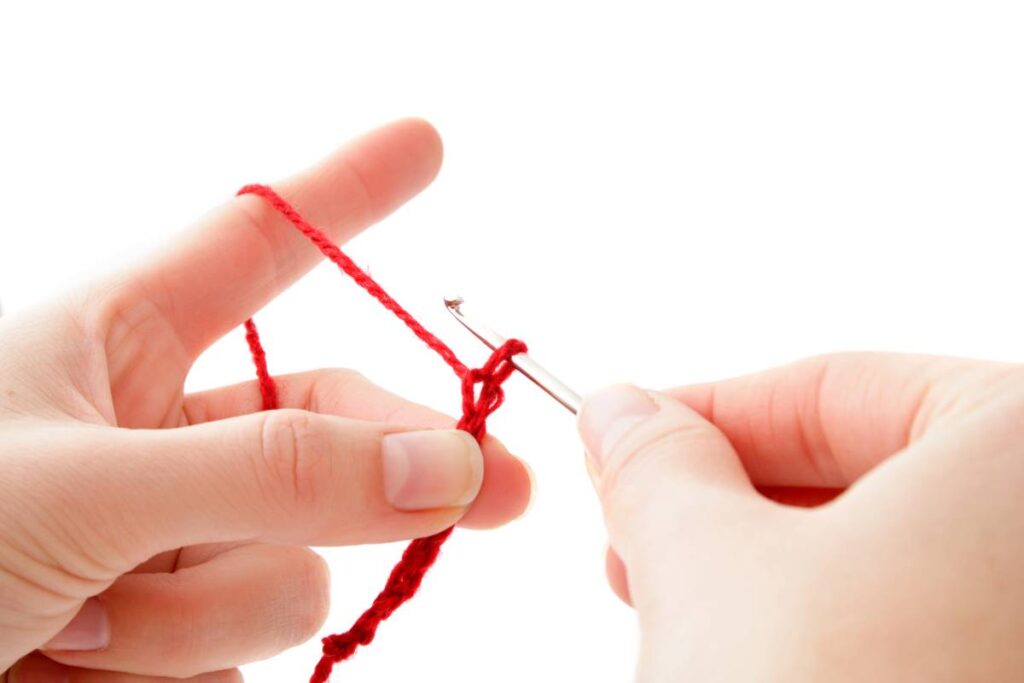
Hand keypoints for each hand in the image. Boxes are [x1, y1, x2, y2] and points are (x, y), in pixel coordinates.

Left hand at [0, 119, 531, 681]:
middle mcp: (156, 431)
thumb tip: (440, 465)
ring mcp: (170, 538)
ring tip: (93, 630)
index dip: (348, 190)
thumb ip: (272, 473)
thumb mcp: (78, 487)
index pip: (260, 243)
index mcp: (114, 343)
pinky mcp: (170, 633)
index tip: (423, 142)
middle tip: (502, 493)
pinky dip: (193, 665)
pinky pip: (252, 644)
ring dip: (220, 609)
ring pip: (295, 559)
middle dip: (410, 458)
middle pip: (330, 420)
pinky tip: (91, 667)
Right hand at [579, 355, 1023, 681]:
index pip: (840, 387)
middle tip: (637, 528)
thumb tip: (623, 411)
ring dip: (770, 565)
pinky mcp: (1005, 678)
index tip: (627, 439)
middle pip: (872, 470)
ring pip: (896, 555)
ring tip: (674, 600)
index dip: (710, 410)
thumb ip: (658, 462)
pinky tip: (756, 653)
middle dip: (733, 497)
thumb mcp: (704, 562)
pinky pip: (924, 625)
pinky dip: (833, 625)